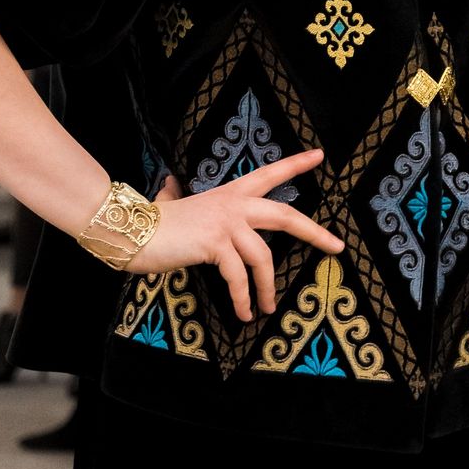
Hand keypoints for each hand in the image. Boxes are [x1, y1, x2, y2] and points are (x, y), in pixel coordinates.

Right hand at [124, 148, 344, 321]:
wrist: (130, 231)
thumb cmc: (152, 223)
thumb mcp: (171, 204)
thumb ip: (176, 195)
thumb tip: (168, 186)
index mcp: (228, 193)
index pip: (268, 174)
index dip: (295, 164)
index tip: (319, 156)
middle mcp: (232, 204)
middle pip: (285, 215)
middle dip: (315, 232)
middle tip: (338, 247)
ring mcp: (226, 223)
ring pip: (263, 257)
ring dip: (267, 288)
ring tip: (265, 309)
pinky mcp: (215, 244)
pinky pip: (239, 276)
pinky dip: (244, 298)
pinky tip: (244, 313)